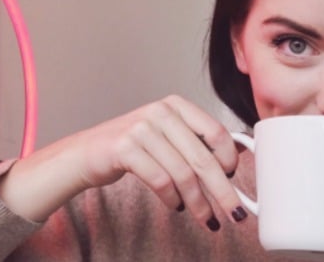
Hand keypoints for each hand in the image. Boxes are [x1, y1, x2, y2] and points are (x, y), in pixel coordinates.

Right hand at [0, 95, 244, 228]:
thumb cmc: (133, 148)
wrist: (87, 153)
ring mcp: (141, 128)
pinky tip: (177, 206)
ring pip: (183, 174)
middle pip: (202, 158)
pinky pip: (161, 180)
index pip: (216, 132)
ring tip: (205, 217)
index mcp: (176, 105)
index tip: (233, 181)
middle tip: (234, 212)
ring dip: (198, 202)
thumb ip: (196, 142)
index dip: (230, 160)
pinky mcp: (125, 148)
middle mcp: (160, 112)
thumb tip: (236, 156)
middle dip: (222, 191)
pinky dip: (173, 199)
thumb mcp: (167, 136)